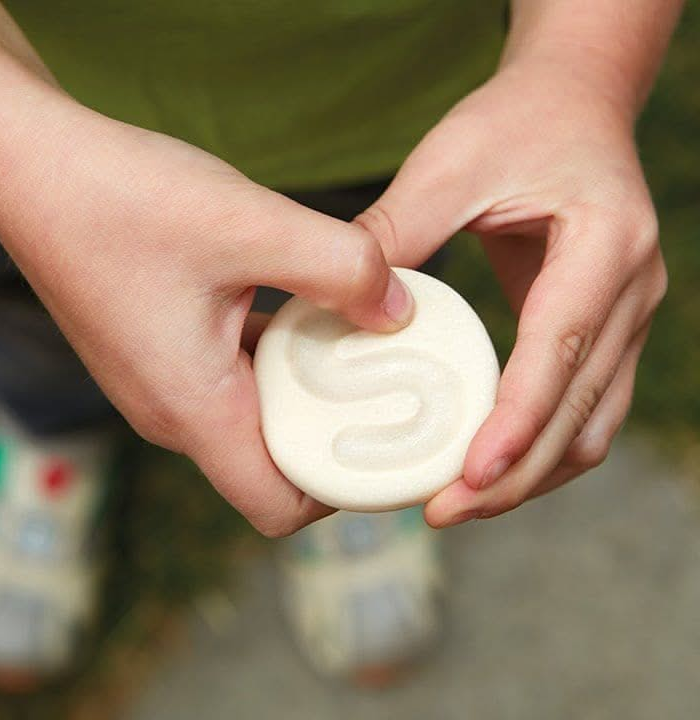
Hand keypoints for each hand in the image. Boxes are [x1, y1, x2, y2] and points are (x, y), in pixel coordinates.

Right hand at [0, 97, 413, 536]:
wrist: (29, 162)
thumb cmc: (120, 196)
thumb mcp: (251, 225)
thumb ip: (341, 269)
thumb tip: (399, 310)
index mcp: (194, 409)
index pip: (279, 506)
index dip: (340, 491)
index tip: (386, 448)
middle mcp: (175, 412)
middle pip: (274, 466)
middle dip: (335, 435)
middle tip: (388, 389)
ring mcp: (165, 382)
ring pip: (257, 416)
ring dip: (308, 390)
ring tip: (358, 348)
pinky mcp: (164, 350)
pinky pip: (235, 376)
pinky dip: (277, 358)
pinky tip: (305, 310)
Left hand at [356, 57, 667, 525]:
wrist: (573, 105)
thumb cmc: (516, 124)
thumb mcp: (452, 161)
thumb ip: (398, 229)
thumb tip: (341, 301)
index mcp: (604, 244)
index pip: (561, 349)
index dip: (517, 421)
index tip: (468, 476)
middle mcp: (631, 290)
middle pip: (581, 409)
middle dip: (515, 472)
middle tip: (444, 511)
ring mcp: (628, 316)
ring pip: (591, 424)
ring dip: (531, 473)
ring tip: (463, 503)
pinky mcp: (605, 330)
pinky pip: (583, 408)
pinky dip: (540, 446)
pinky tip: (490, 464)